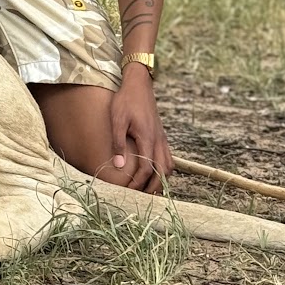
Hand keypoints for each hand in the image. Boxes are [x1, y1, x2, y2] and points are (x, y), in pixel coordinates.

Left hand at [109, 68, 172, 193]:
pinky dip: (164, 170)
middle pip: (161, 172)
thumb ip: (118, 143)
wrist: (139, 84)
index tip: (127, 191)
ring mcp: (162, 138)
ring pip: (168, 166)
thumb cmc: (125, 100)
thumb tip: (118, 166)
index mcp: (147, 137)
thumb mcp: (117, 120)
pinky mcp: (161, 136)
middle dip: (153, 188)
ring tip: (149, 192)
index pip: (146, 168)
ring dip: (160, 180)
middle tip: (142, 200)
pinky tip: (155, 175)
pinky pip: (168, 158)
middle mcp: (158, 140)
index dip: (137, 182)